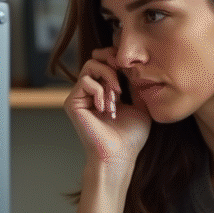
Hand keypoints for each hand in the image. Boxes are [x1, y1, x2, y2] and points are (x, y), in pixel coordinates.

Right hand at [65, 48, 150, 173]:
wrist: (119, 155)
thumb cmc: (131, 137)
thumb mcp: (141, 104)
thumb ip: (136, 84)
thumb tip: (135, 65)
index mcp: (105, 91)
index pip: (107, 62)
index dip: (117, 57)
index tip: (130, 64)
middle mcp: (91, 92)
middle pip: (97, 58)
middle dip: (113, 62)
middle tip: (124, 73)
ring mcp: (80, 97)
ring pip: (90, 65)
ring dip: (108, 77)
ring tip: (117, 95)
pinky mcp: (72, 103)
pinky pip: (85, 81)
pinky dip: (99, 91)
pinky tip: (106, 108)